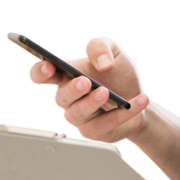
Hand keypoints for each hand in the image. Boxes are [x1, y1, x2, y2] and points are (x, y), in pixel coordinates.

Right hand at [28, 36, 149, 143]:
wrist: (138, 97)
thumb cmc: (118, 75)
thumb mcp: (113, 51)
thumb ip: (101, 47)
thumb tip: (102, 63)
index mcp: (65, 75)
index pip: (40, 74)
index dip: (40, 71)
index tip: (49, 66)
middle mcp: (68, 97)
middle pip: (61, 96)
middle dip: (72, 89)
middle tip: (85, 82)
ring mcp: (78, 116)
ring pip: (78, 112)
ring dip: (92, 102)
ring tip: (106, 93)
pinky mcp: (92, 131)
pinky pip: (104, 124)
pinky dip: (123, 113)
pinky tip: (139, 100)